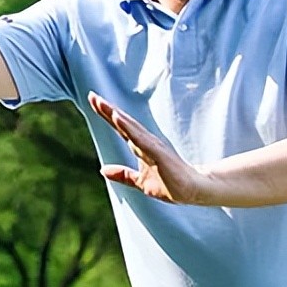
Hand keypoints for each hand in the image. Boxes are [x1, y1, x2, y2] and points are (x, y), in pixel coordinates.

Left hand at [87, 92, 211, 204]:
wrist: (193, 190)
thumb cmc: (169, 183)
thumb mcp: (140, 181)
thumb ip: (123, 174)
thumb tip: (102, 170)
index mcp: (139, 146)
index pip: (120, 127)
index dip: (106, 114)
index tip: (93, 100)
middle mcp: (145, 142)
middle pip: (123, 123)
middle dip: (107, 109)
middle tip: (92, 96)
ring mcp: (153, 147)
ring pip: (131, 128)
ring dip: (116, 116)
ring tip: (102, 104)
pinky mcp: (159, 154)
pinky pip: (141, 140)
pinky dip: (129, 129)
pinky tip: (118, 119)